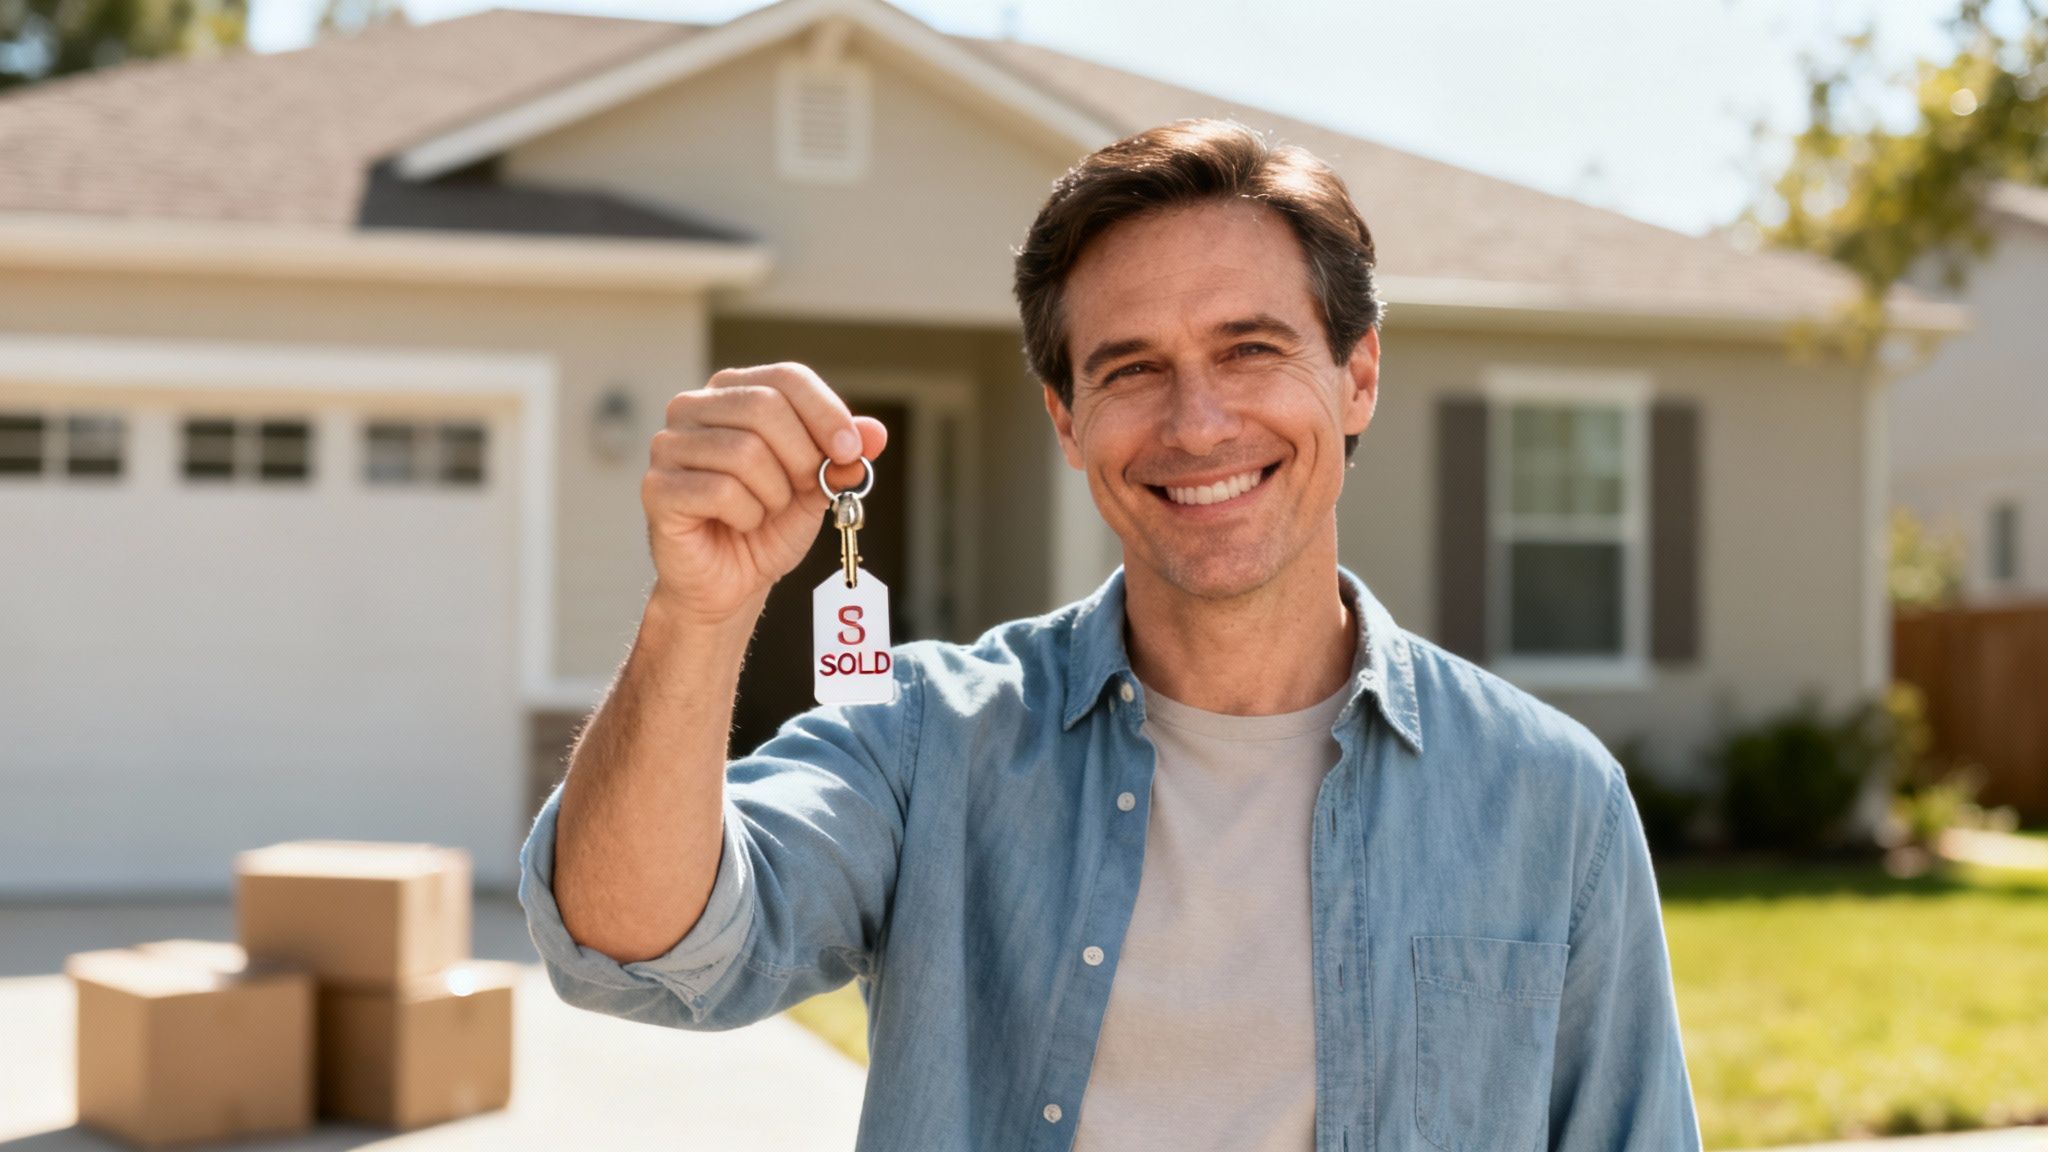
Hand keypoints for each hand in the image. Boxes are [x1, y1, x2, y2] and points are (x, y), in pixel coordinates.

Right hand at [642, 363, 887, 626]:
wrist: (729, 582)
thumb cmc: (768, 526)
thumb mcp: (817, 486)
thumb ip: (843, 456)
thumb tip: (874, 434)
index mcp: (733, 392)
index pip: (787, 378)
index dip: (827, 413)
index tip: (851, 453)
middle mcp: (692, 407)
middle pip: (765, 407)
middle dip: (801, 458)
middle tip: (802, 491)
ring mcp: (668, 445)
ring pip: (745, 452)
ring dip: (773, 495)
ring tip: (763, 511)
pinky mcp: (657, 487)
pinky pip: (721, 491)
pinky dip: (747, 516)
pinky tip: (739, 524)